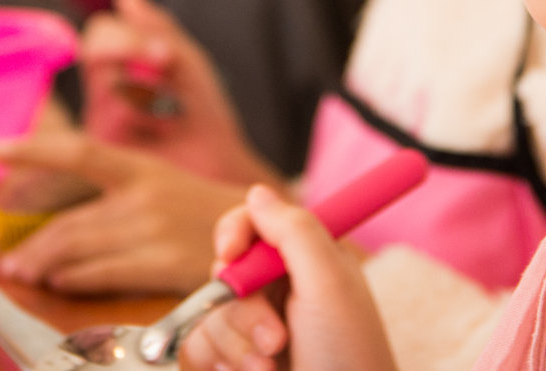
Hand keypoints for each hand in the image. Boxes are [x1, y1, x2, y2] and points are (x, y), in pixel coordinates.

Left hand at [0, 131, 254, 295]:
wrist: (265, 236)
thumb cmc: (203, 214)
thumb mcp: (163, 186)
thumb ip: (117, 197)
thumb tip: (63, 227)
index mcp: (142, 168)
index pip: (80, 152)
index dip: (34, 150)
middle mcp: (144, 195)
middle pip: (69, 221)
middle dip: (31, 244)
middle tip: (5, 260)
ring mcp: (153, 230)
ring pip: (78, 250)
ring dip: (42, 265)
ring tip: (22, 273)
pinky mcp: (162, 265)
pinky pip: (103, 275)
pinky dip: (74, 280)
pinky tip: (60, 284)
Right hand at [82, 0, 278, 185]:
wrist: (220, 169)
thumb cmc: (204, 115)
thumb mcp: (188, 65)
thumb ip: (158, 29)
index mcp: (118, 65)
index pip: (101, 31)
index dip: (125, 34)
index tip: (167, 53)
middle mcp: (101, 90)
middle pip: (96, 54)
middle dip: (135, 54)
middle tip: (170, 64)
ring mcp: (99, 119)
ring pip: (108, 87)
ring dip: (151, 91)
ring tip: (178, 108)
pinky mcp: (104, 150)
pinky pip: (113, 122)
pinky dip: (150, 121)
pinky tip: (170, 131)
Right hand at [180, 186, 396, 370]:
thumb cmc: (348, 362)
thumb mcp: (330, 286)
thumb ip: (294, 231)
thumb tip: (256, 192)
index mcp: (308, 264)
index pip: (255, 223)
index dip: (236, 231)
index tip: (231, 251)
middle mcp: (280, 293)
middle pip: (224, 269)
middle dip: (243, 308)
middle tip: (276, 338)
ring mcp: (255, 333)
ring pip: (208, 313)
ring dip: (236, 345)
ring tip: (272, 369)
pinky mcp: (233, 364)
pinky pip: (197, 348)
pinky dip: (220, 364)